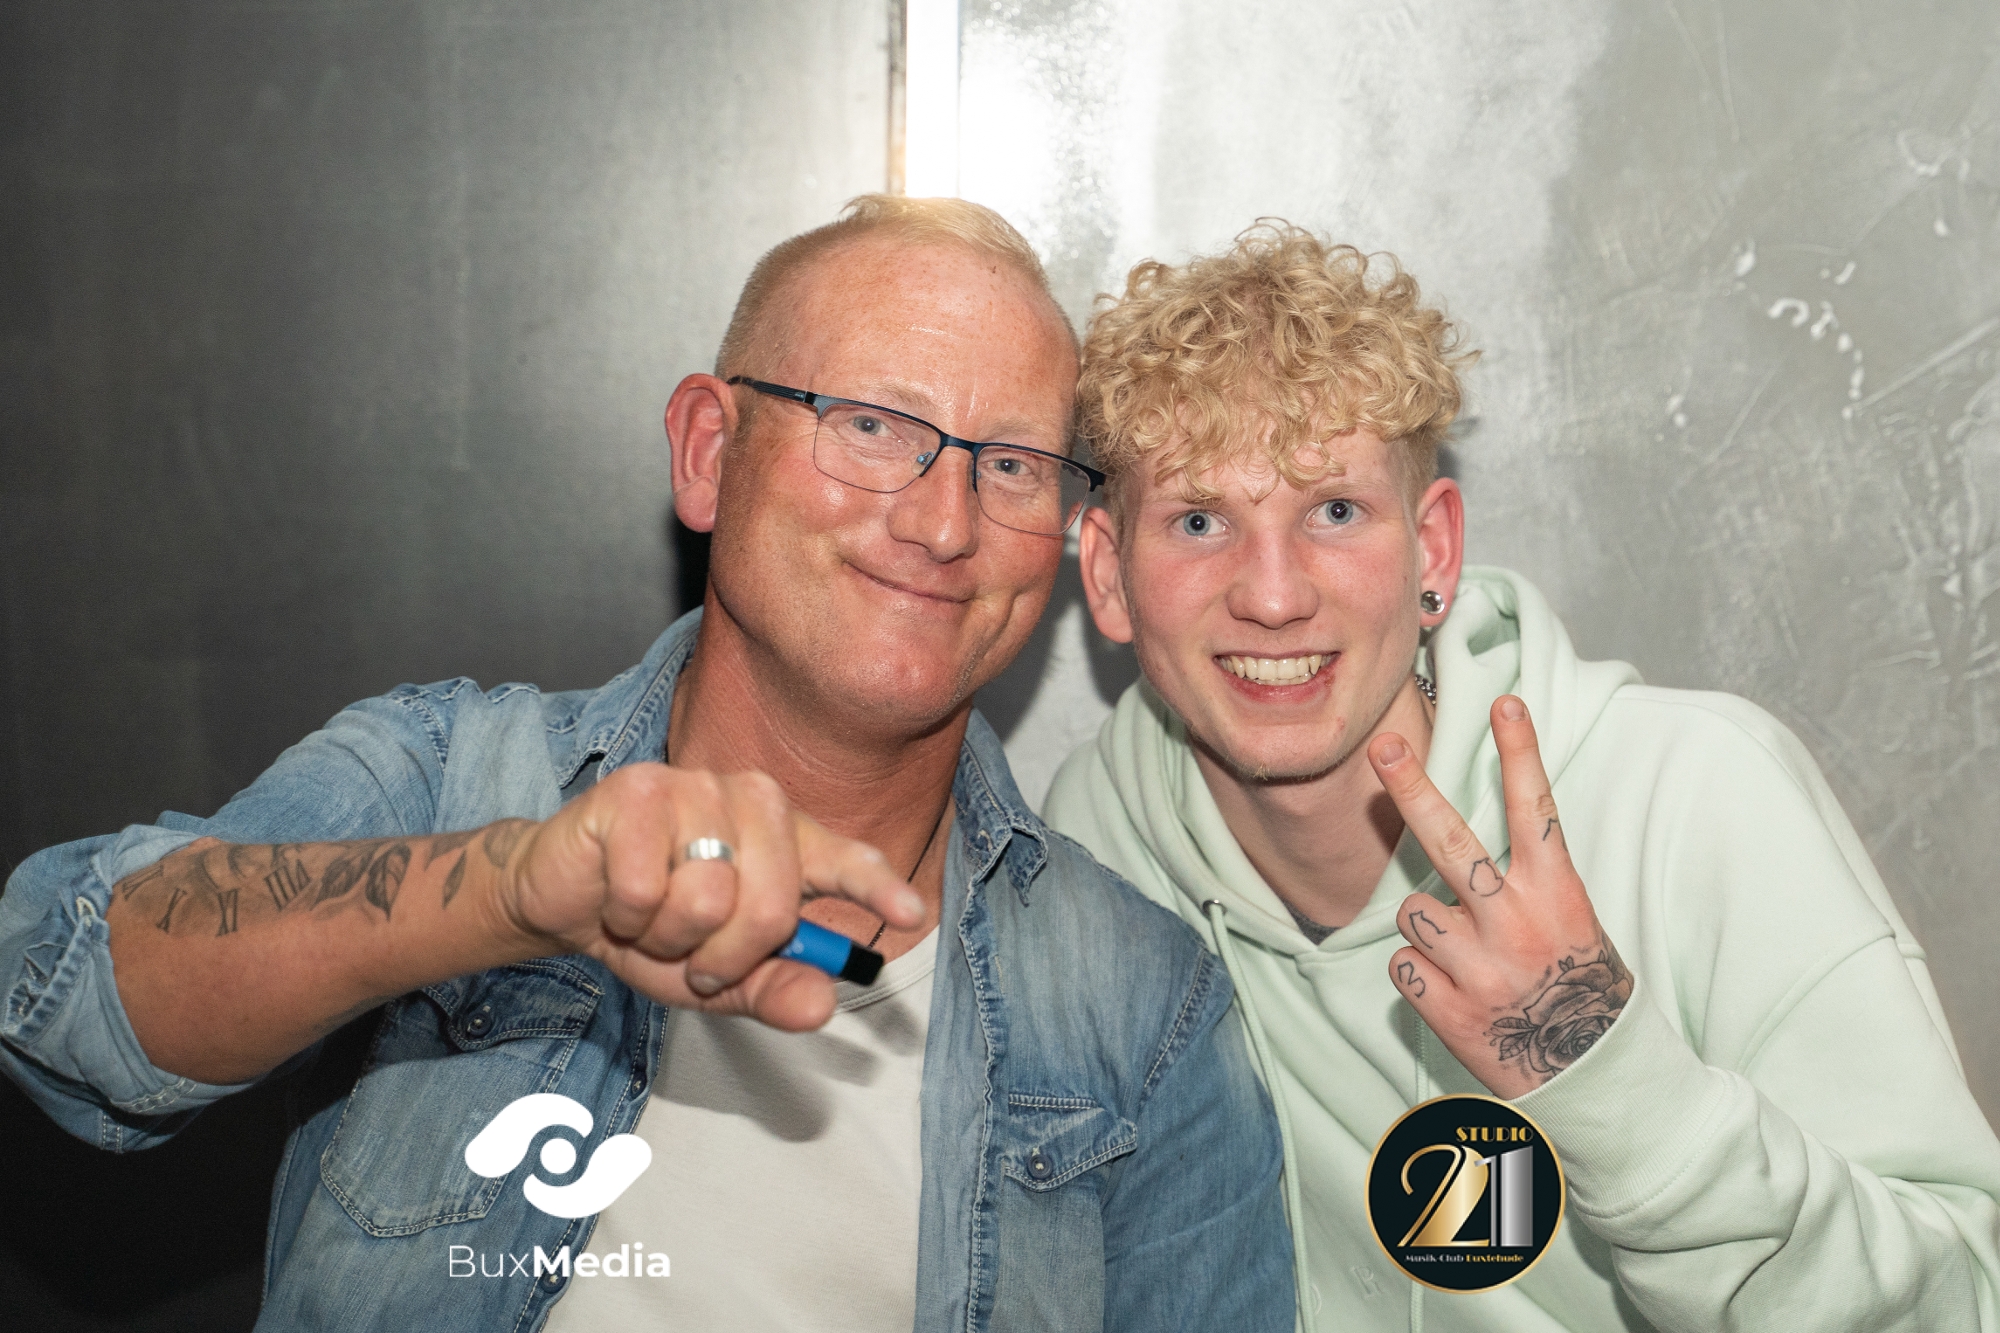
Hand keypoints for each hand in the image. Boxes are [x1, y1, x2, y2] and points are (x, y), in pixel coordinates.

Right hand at [489, 764, 925, 1030]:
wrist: (564, 897)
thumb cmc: (653, 926)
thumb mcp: (721, 976)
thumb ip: (775, 989)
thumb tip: (821, 1004)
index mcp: (787, 837)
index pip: (845, 861)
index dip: (876, 887)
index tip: (910, 912)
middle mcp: (753, 800)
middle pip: (773, 907)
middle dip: (726, 956)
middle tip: (692, 954)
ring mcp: (696, 787)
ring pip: (709, 899)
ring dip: (668, 937)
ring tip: (651, 918)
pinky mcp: (638, 791)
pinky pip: (648, 889)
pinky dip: (627, 917)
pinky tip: (616, 899)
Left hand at [1370, 696, 1632, 1097]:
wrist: (1596, 1077)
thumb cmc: (1577, 984)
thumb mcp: (1569, 920)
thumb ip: (1520, 881)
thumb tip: (1455, 840)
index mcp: (1557, 894)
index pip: (1534, 810)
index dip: (1520, 754)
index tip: (1505, 702)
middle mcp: (1518, 923)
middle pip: (1451, 842)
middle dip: (1413, 789)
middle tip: (1384, 746)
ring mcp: (1481, 967)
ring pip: (1412, 910)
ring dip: (1427, 927)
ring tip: (1466, 956)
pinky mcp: (1449, 1010)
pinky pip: (1402, 964)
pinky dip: (1418, 974)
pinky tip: (1454, 992)